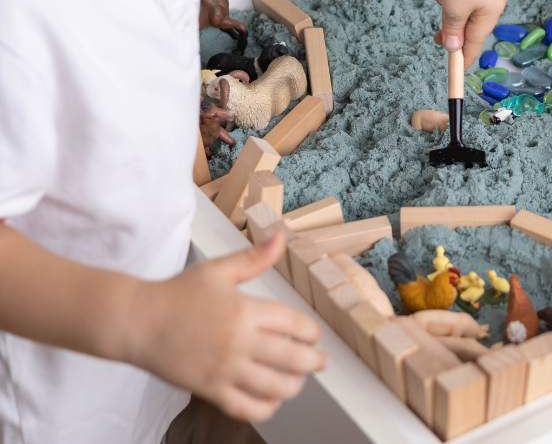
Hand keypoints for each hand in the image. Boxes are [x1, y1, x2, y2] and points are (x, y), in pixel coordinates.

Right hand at [126, 231, 326, 421]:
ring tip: (299, 380)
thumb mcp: (219, 269)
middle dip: (314, 362)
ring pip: (273, 387)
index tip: (315, 336)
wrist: (138, 322)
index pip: (294, 324)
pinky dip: (264, 408)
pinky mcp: (209, 389)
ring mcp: (224, 368)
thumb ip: (254, 257)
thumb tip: (281, 235)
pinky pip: (245, 407)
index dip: (311, 332)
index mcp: (245, 310)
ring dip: (294, 386)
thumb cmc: (178, 293)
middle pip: (292, 358)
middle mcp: (238, 341)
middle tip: (322, 362)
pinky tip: (271, 400)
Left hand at [429, 0, 508, 67]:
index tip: (458, 67)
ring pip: (467, 2)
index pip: (479, 38)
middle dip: (454, 27)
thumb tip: (453, 46)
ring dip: (450, 5)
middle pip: (474, 19)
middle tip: (436, 36)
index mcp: (495, 5)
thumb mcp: (452, 10)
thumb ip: (453, 31)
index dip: (467, 55)